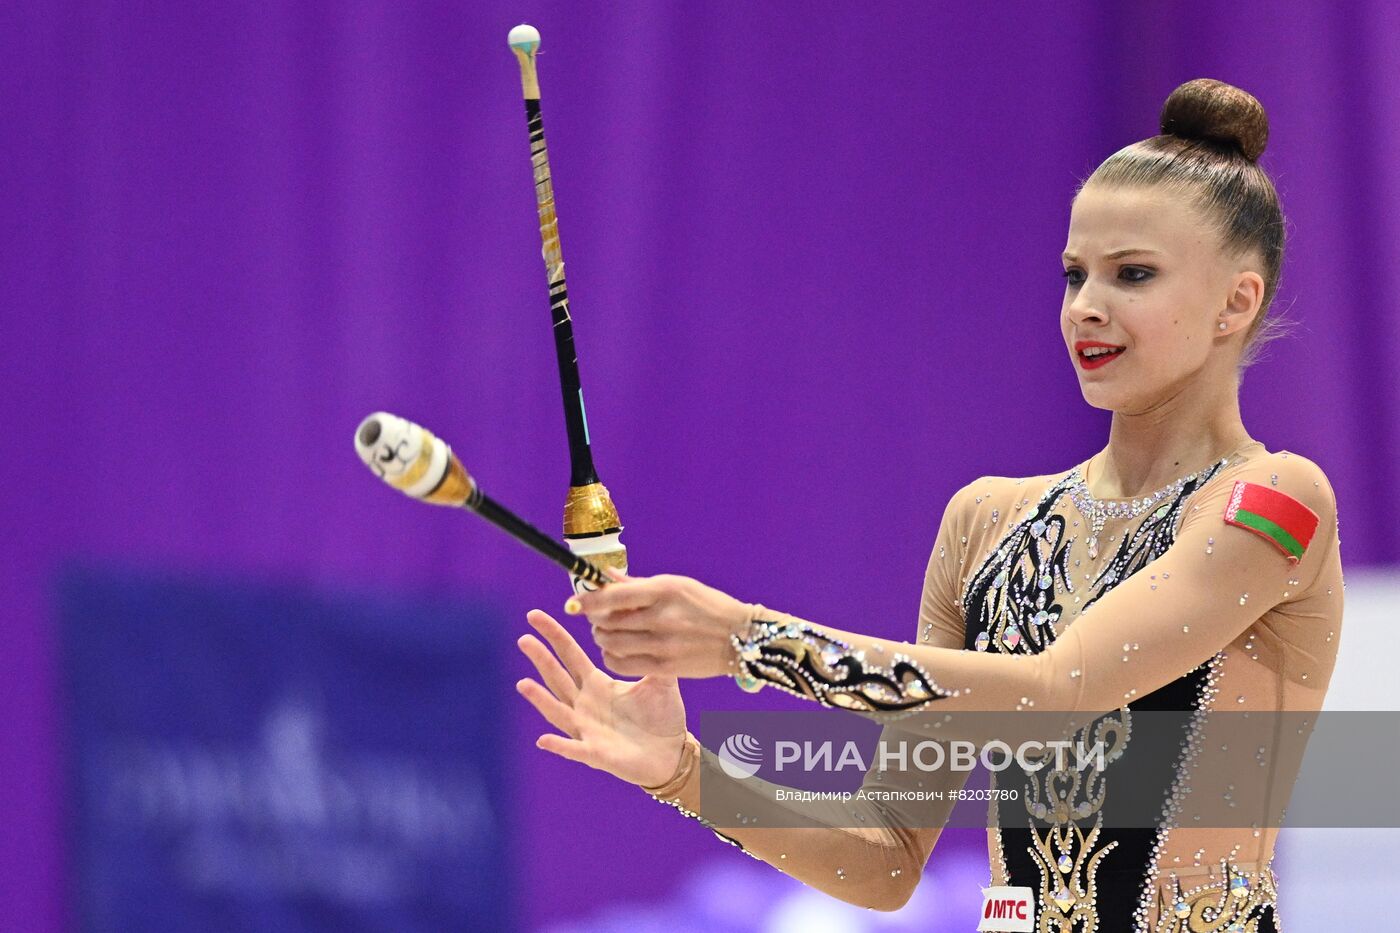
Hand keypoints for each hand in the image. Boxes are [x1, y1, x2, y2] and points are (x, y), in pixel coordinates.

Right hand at [516, 608, 688, 787]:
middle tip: (524, 639)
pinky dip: (559, 745)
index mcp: (597, 684)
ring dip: (540, 699)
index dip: (553, 636)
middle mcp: (585, 705)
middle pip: (557, 678)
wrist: (670, 754)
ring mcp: (587, 730)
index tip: (534, 617)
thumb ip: (651, 655)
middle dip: (541, 659)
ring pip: (558, 712)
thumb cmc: (662, 717)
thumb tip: (652, 623)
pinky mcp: (596, 754)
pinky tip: (543, 740)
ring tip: (523, 684)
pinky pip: (574, 749)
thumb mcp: (660, 681)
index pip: (570, 655)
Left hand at [566, 570, 751, 678]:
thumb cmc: (708, 606)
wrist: (742, 638)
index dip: (587, 601)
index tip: (572, 604)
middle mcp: (662, 618)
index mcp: (664, 591)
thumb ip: (638, 585)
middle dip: (595, 620)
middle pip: (608, 622)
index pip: (614, 596)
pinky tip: (616, 651)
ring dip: (602, 639)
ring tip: (606, 634)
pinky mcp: (666, 667)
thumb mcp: (677, 586)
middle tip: (596, 618)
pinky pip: (624, 664)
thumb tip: (607, 577)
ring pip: (612, 644)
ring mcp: (664, 644)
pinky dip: (612, 657)